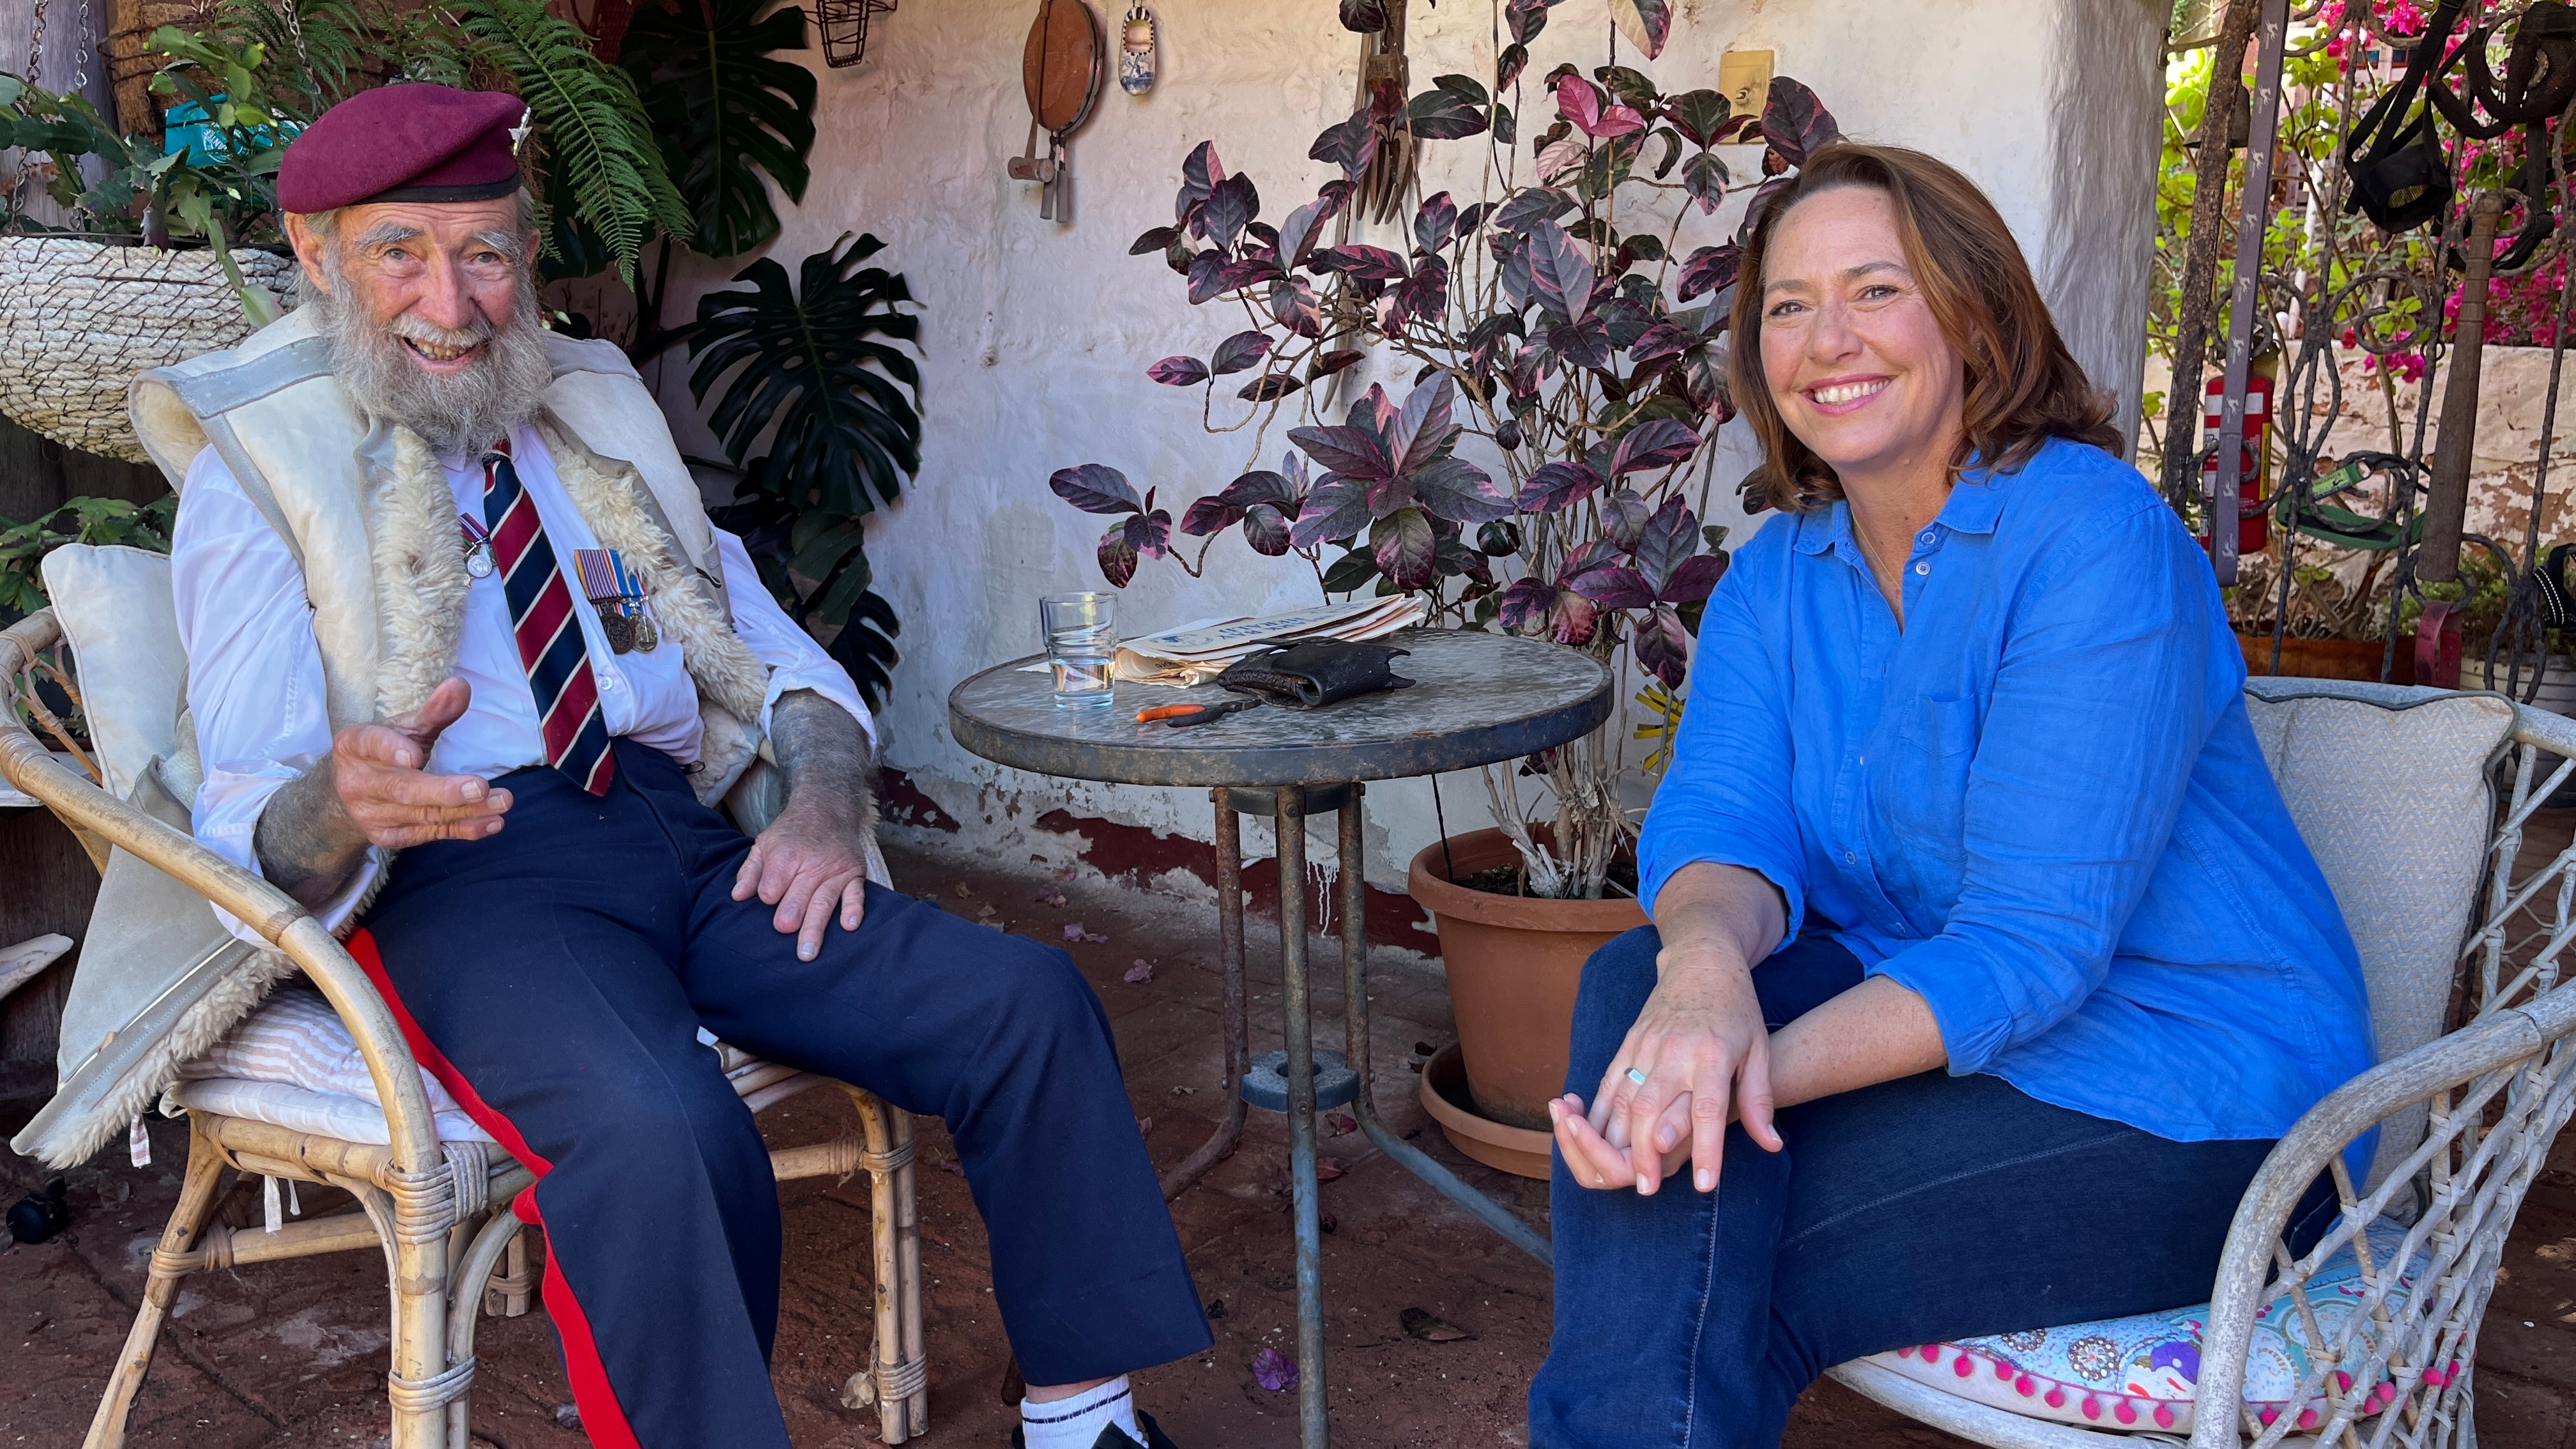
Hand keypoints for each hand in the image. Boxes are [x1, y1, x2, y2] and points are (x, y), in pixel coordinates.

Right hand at [331, 677, 510, 848]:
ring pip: (424, 814)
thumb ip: (434, 711)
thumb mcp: (406, 728)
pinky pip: (431, 834)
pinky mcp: (390, 836)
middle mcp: (358, 783)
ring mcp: (372, 815)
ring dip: (467, 810)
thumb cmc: (385, 752)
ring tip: (502, 801)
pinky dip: (464, 829)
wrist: (354, 793)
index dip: (391, 749)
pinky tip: (492, 822)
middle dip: (443, 791)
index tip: (416, 754)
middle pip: (403, 789)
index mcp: (355, 745)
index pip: (371, 744)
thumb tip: (461, 686)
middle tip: (481, 787)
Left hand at [733, 798, 868, 960]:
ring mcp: (835, 870)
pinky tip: (849, 926)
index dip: (768, 895)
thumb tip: (737, 896)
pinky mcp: (854, 873)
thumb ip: (750, 871)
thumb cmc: (791, 832)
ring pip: (824, 901)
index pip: (772, 887)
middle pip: (798, 896)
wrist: (827, 808)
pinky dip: (854, 909)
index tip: (769, 898)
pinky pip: (856, 893)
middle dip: (790, 915)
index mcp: (785, 856)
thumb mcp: (764, 844)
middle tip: (784, 930)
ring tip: (808, 953)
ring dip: (816, 927)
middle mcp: (811, 864)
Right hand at [1548, 942, 1781, 1195]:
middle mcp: (1675, 1052)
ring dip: (1618, 1140)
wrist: (1701, 960)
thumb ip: (1760, 1099)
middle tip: (1645, 1189)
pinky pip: (1609, 1083)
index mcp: (1713, 1055)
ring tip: (1618, 1175)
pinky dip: (1599, 1113)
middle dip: (1646, 1152)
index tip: (1704, 1185)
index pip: (1707, 1110)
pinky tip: (1593, 1138)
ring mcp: (1646, 1047)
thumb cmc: (1736, 1008)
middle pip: (1654, 1109)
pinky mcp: (1628, 1044)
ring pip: (1625, 1099)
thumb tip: (1771, 1144)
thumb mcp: (1759, 1049)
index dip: (1706, 1149)